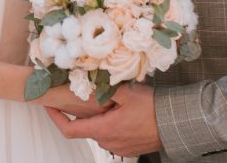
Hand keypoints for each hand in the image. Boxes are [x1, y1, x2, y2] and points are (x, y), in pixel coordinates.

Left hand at [45, 82, 161, 156]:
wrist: (176, 124)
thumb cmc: (152, 109)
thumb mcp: (126, 93)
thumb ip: (104, 88)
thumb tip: (85, 79)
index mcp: (103, 129)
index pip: (69, 130)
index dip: (55, 118)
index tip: (50, 106)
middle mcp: (108, 142)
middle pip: (85, 128)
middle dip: (81, 113)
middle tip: (82, 95)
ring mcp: (119, 147)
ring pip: (99, 131)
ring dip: (98, 118)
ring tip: (106, 102)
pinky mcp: (129, 148)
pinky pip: (112, 136)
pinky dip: (110, 124)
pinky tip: (120, 112)